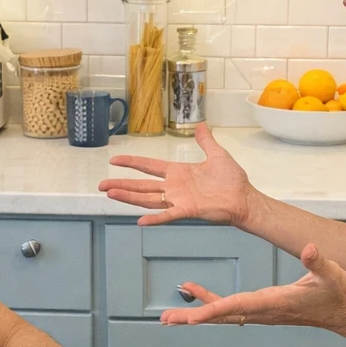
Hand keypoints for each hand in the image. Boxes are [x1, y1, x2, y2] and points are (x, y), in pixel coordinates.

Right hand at [99, 124, 259, 226]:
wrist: (244, 198)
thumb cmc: (232, 180)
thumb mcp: (217, 154)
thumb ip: (205, 141)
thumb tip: (200, 125)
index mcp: (178, 172)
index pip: (149, 166)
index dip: (131, 162)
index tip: (114, 160)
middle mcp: (174, 187)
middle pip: (142, 185)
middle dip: (121, 184)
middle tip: (101, 184)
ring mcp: (179, 199)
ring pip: (148, 198)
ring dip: (129, 197)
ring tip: (110, 194)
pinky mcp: (188, 210)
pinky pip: (168, 214)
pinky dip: (155, 218)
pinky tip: (140, 221)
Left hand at [166, 243, 345, 333]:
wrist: (344, 313)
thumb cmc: (338, 293)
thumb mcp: (332, 274)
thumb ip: (318, 261)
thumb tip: (309, 247)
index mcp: (275, 302)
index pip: (239, 307)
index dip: (214, 310)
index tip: (192, 317)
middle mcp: (263, 311)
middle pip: (222, 316)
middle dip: (194, 318)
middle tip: (167, 320)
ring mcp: (261, 312)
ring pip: (222, 314)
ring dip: (195, 312)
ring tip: (168, 315)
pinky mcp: (261, 309)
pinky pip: (230, 308)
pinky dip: (210, 302)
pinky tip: (194, 292)